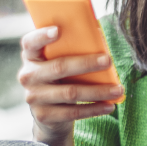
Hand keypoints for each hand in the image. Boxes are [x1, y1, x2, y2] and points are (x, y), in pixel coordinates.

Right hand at [19, 26, 123, 145]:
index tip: (58, 30)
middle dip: (86, 64)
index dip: (42, 35)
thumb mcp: (60, 62)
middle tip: (108, 61)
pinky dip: (94, 109)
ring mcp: (34, 97)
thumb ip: (72, 49)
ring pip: (70, 92)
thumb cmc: (61, 79)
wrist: (49, 114)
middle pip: (59, 67)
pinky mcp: (44, 115)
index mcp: (31, 56)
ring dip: (98, 91)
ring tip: (118, 89)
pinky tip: (109, 105)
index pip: (30, 42)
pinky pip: (73, 112)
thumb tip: (98, 34)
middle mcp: (28, 76)